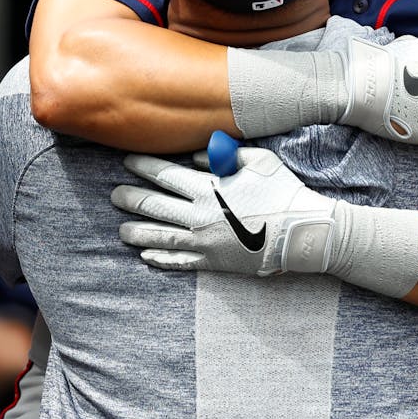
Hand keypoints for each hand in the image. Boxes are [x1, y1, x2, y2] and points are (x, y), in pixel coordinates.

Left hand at [114, 147, 417, 297]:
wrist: (301, 231)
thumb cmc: (283, 190)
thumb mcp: (258, 161)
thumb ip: (225, 156)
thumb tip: (198, 157)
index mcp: (209, 188)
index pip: (166, 176)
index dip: (144, 168)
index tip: (128, 163)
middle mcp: (200, 215)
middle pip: (155, 206)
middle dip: (132, 199)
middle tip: (115, 195)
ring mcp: (204, 242)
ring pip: (160, 237)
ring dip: (138, 232)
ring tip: (122, 230)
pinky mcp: (213, 262)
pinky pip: (180, 261)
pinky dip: (161, 259)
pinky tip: (146, 256)